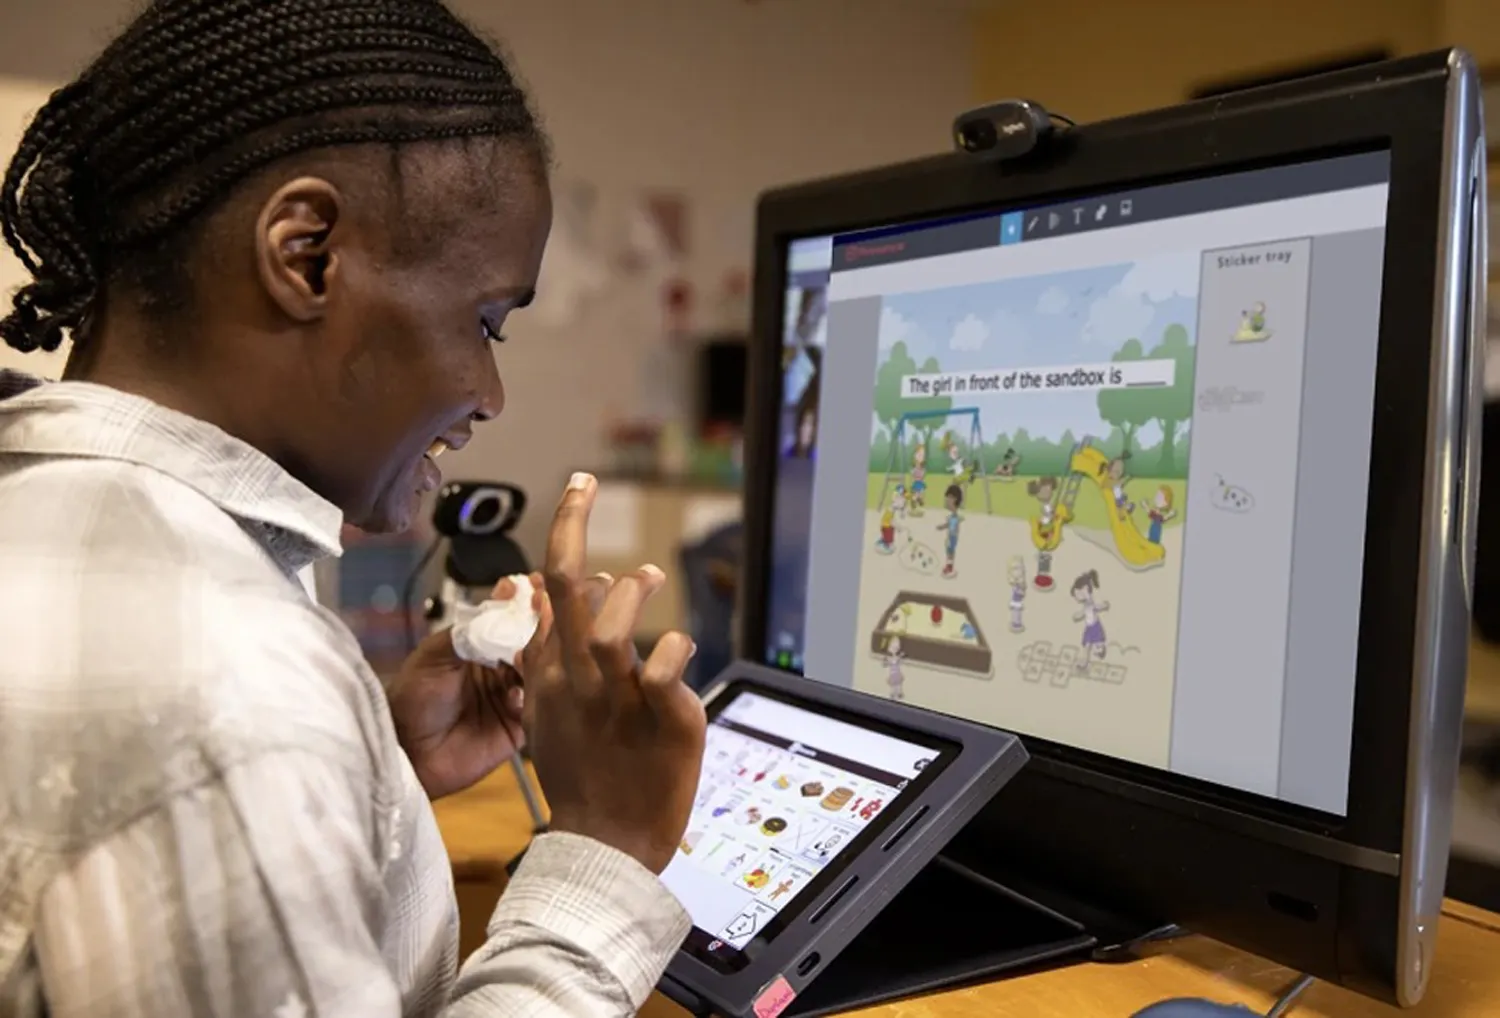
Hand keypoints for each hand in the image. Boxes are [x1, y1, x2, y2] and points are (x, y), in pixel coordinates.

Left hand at [387, 575, 541, 799]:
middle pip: (532, 642)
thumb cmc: (413, 698)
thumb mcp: (434, 655)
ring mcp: (513, 697)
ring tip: (526, 654)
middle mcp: (501, 668)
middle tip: (544, 612)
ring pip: (541, 671)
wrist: (407, 752)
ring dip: (539, 659)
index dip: (524, 602)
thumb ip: (470, 630)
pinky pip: (540, 708)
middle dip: (540, 625)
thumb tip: (505, 599)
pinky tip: (516, 693)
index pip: (510, 618)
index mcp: (480, 647)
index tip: (536, 585)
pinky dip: (533, 696)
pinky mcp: (520, 727)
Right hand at [521, 472, 704, 873]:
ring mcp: (615, 699)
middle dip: (571, 525)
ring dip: (630, 595)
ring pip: (612, 624)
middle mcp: (575, 680)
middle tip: (583, 483)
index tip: (575, 493)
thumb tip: (545, 602)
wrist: (603, 845)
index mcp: (550, 676)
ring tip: (648, 581)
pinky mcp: (659, 720)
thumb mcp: (550, 713)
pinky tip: (679, 651)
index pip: (544, 593)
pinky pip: (664, 669)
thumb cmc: (585, 777)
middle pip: (564, 588)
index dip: (559, 537)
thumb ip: (549, 658)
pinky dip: (674, 650)